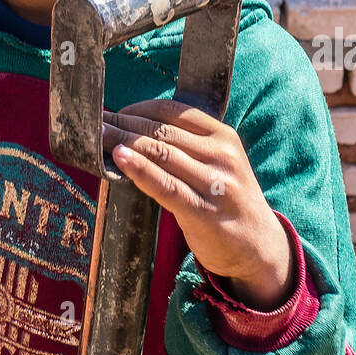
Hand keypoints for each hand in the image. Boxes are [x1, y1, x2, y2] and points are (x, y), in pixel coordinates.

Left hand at [101, 98, 294, 309]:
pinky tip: (119, 158)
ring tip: (98, 137)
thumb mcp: (218, 164)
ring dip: (124, 142)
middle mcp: (222, 155)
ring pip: (161, 153)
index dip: (139, 108)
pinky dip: (139, 169)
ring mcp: (214, 183)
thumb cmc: (227, 202)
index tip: (114, 112)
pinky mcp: (203, 211)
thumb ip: (188, 147)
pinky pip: (165, 185)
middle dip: (124, 124)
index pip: (174, 112)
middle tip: (96, 122)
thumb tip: (136, 129)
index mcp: (224, 137)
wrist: (259, 246)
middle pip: (162, 131)